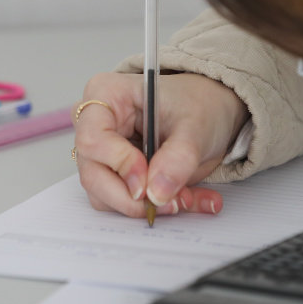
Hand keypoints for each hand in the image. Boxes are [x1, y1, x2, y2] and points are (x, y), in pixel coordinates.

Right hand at [72, 72, 248, 218]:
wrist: (209, 113)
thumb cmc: (196, 103)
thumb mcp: (196, 124)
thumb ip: (178, 157)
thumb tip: (157, 193)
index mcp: (106, 95)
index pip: (93, 139)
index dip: (118, 164)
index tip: (147, 183)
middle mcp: (96, 125)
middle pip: (93, 175)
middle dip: (133, 198)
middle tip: (173, 202)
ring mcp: (103, 154)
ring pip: (106, 196)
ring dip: (148, 207)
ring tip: (189, 198)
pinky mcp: (116, 177)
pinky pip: (126, 204)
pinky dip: (158, 209)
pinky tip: (189, 200)